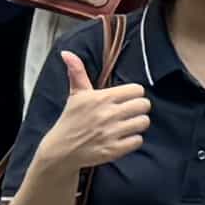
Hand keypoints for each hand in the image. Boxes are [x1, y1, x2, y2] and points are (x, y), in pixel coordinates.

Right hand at [30, 43, 148, 180]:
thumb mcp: (76, 95)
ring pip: (143, 122)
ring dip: (137, 124)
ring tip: (127, 125)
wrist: (60, 151)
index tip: (126, 99)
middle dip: (139, 108)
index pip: (137, 90)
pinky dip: (132, 140)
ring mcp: (111, 133)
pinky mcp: (112, 150)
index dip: (134, 94)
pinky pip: (138, 141)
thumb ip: (77, 72)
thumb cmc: (71, 119)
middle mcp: (108, 115)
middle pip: (144, 105)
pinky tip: (122, 138)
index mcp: (101, 98)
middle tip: (129, 112)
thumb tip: (66, 53)